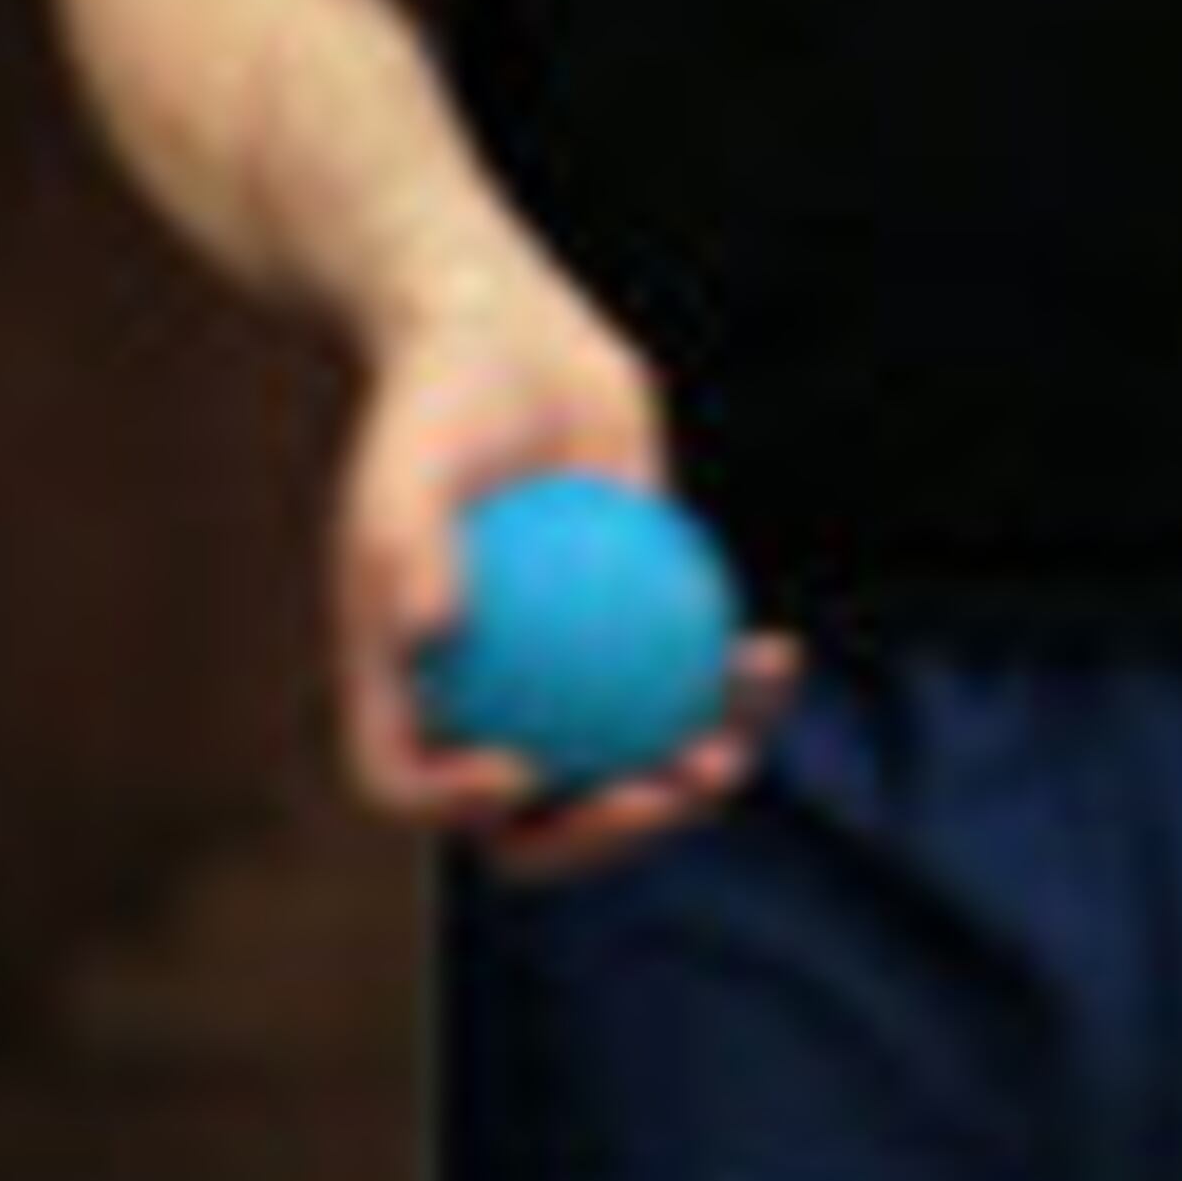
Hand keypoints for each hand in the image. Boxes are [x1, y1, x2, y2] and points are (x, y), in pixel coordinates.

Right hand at [333, 274, 800, 880]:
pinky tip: (775, 658)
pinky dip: (732, 686)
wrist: (507, 343)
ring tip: (725, 758)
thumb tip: (435, 636)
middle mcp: (482, 709)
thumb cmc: (438, 400)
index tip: (521, 767)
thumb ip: (408, 545)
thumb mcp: (408, 460)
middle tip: (653, 791)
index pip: (410, 784)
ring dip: (685, 785)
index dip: (456, 808)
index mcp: (407, 690)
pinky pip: (685, 686)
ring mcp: (564, 686)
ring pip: (624, 769)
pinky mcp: (634, 640)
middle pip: (529, 821)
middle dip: (598, 838)